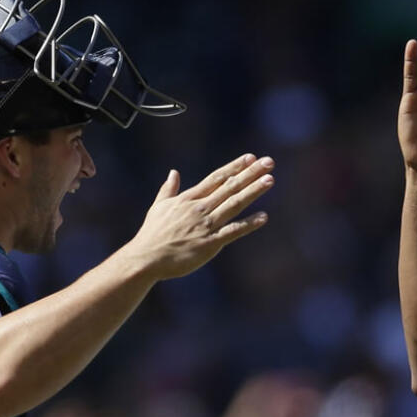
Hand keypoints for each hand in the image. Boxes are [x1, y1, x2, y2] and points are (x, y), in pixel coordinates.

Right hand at [126, 153, 273, 280]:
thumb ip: (168, 189)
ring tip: (270, 180)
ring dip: (253, 191)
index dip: (235, 167)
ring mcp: (206, 225)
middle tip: (268, 162)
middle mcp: (200, 208)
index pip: (217, 178)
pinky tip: (263, 217)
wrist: (146, 258)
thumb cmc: (152, 234)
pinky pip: (233, 231)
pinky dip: (248, 224)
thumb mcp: (158, 207)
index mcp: (189, 198)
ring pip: (234, 204)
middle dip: (250, 173)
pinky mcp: (210, 243)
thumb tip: (173, 172)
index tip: (250, 158)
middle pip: (230, 187)